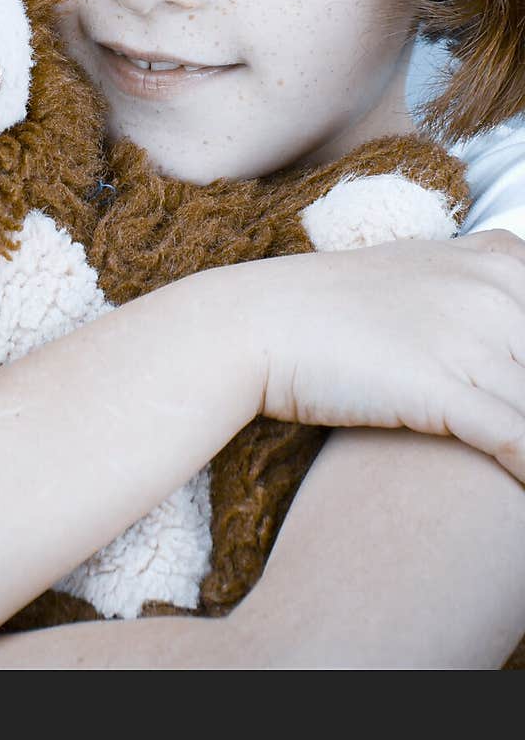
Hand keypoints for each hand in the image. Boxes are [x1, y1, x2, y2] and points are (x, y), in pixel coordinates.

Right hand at [240, 229, 524, 481]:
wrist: (258, 324)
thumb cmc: (332, 306)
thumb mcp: (418, 273)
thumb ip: (478, 288)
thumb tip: (511, 318)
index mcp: (495, 262)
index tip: (520, 393)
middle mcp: (492, 292)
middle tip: (517, 434)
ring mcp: (469, 337)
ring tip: (519, 487)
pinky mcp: (441, 388)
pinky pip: (517, 440)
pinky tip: (523, 494)